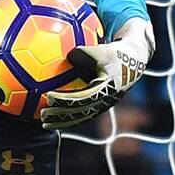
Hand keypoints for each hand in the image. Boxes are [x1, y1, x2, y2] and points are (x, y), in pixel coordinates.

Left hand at [40, 17, 154, 129]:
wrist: (132, 62)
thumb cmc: (115, 53)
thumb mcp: (105, 51)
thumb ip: (88, 53)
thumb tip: (70, 55)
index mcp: (105, 89)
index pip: (82, 98)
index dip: (65, 99)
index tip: (49, 97)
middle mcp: (104, 101)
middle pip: (79, 113)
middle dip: (60, 116)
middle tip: (42, 116)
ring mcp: (102, 105)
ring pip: (80, 117)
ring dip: (62, 121)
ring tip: (44, 123)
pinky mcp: (99, 106)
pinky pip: (82, 115)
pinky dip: (67, 118)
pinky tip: (54, 118)